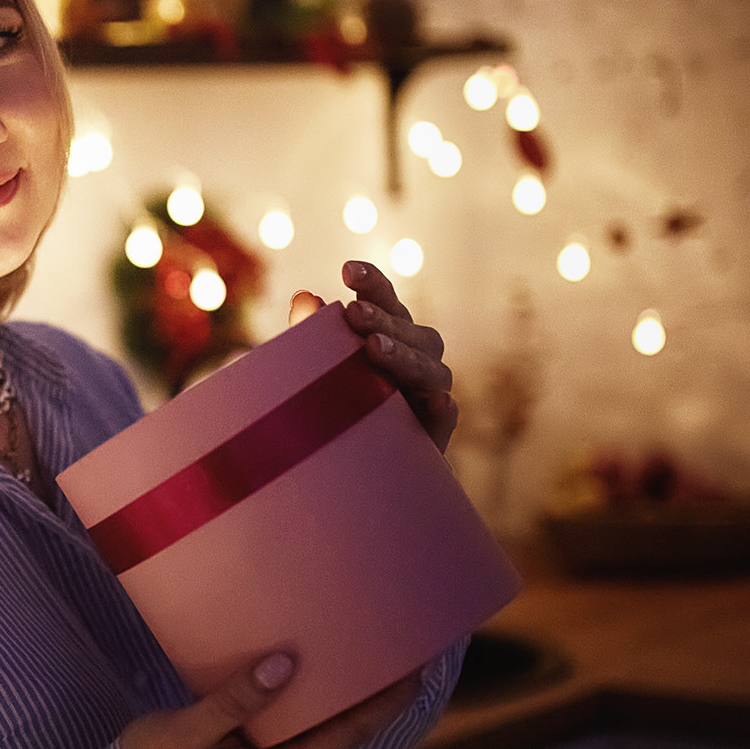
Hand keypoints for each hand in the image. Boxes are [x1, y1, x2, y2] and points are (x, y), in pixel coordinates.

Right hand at [118, 653, 424, 748]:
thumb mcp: (189, 730)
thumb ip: (236, 701)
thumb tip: (284, 664)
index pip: (349, 733)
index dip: (386, 699)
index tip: (415, 662)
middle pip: (354, 734)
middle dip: (381, 693)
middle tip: (407, 642)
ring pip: (338, 733)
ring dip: (359, 696)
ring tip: (383, 650)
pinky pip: (318, 733)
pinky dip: (332, 704)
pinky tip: (340, 672)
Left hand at [290, 261, 457, 452]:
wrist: (339, 478)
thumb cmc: (322, 412)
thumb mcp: (308, 375)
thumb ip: (307, 339)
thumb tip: (305, 298)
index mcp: (388, 339)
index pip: (387, 305)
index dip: (374, 285)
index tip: (347, 270)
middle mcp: (413, 364)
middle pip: (412, 334)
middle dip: (384, 320)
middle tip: (353, 313)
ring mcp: (425, 399)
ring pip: (432, 371)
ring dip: (406, 357)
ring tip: (375, 349)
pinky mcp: (429, 439)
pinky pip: (445, 421)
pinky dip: (443, 409)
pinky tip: (436, 401)